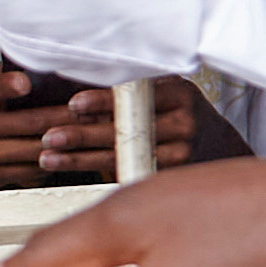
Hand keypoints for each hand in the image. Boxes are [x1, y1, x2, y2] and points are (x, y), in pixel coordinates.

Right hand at [0, 67, 75, 196]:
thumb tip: (35, 60)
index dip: (6, 86)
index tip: (25, 82)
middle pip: (26, 122)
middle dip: (62, 116)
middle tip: (90, 109)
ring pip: (33, 148)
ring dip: (63, 141)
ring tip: (88, 131)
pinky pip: (29, 169)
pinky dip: (51, 160)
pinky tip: (69, 152)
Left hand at [25, 82, 203, 181]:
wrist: (218, 145)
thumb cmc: (177, 112)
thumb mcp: (164, 93)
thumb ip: (129, 92)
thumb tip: (76, 89)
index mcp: (179, 93)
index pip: (137, 96)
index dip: (104, 100)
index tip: (74, 104)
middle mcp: (184, 123)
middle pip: (126, 130)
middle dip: (83, 134)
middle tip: (49, 136)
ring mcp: (181, 154)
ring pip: (122, 156)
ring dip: (80, 158)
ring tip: (47, 157)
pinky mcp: (171, 176)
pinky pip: (127, 173)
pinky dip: (93, 171)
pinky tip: (69, 170)